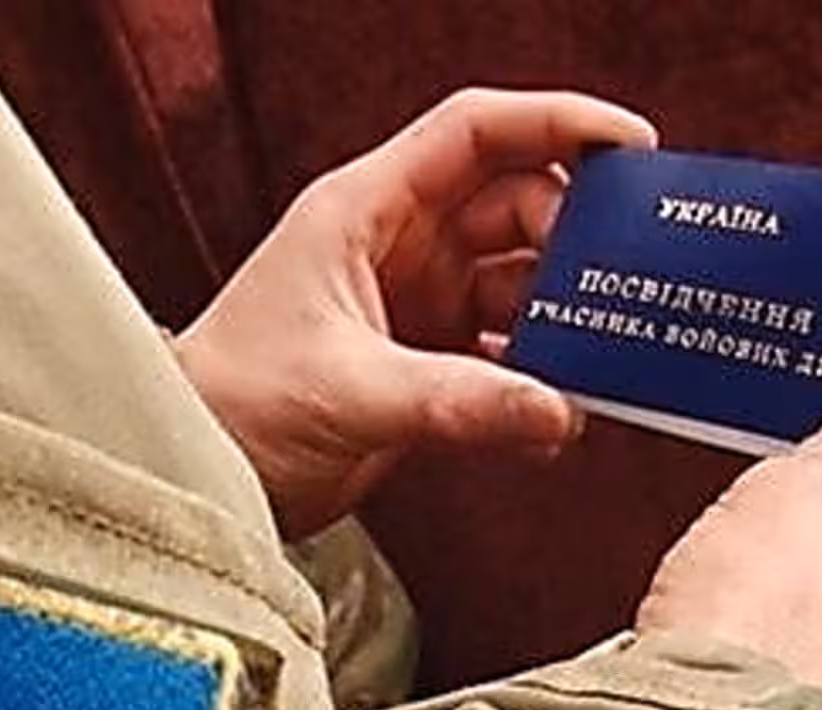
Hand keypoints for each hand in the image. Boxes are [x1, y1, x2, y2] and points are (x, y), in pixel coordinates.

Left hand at [173, 89, 656, 536]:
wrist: (190, 473)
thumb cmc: (232, 406)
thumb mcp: (349, 393)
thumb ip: (456, 402)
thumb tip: (559, 412)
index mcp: (366, 211)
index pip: (475, 132)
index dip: (557, 124)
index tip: (631, 145)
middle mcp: (396, 247)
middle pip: (515, 206)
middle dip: (573, 237)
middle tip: (621, 282)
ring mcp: (413, 305)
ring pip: (517, 283)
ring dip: (563, 315)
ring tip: (607, 349)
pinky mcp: (422, 366)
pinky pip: (504, 354)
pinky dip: (538, 376)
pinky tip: (562, 408)